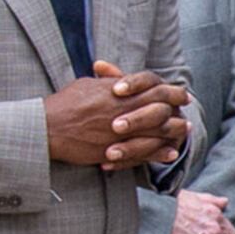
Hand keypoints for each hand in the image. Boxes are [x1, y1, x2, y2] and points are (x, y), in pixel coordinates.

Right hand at [48, 64, 190, 169]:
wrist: (47, 128)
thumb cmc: (64, 104)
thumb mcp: (87, 85)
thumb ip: (107, 82)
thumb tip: (119, 80)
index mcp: (118, 91)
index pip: (153, 86)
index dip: (170, 90)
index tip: (179, 93)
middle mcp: (124, 109)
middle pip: (162, 106)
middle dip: (178, 106)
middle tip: (186, 107)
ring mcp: (122, 132)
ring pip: (158, 131)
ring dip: (175, 130)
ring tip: (185, 130)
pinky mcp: (116, 150)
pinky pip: (146, 153)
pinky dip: (161, 153)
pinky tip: (171, 152)